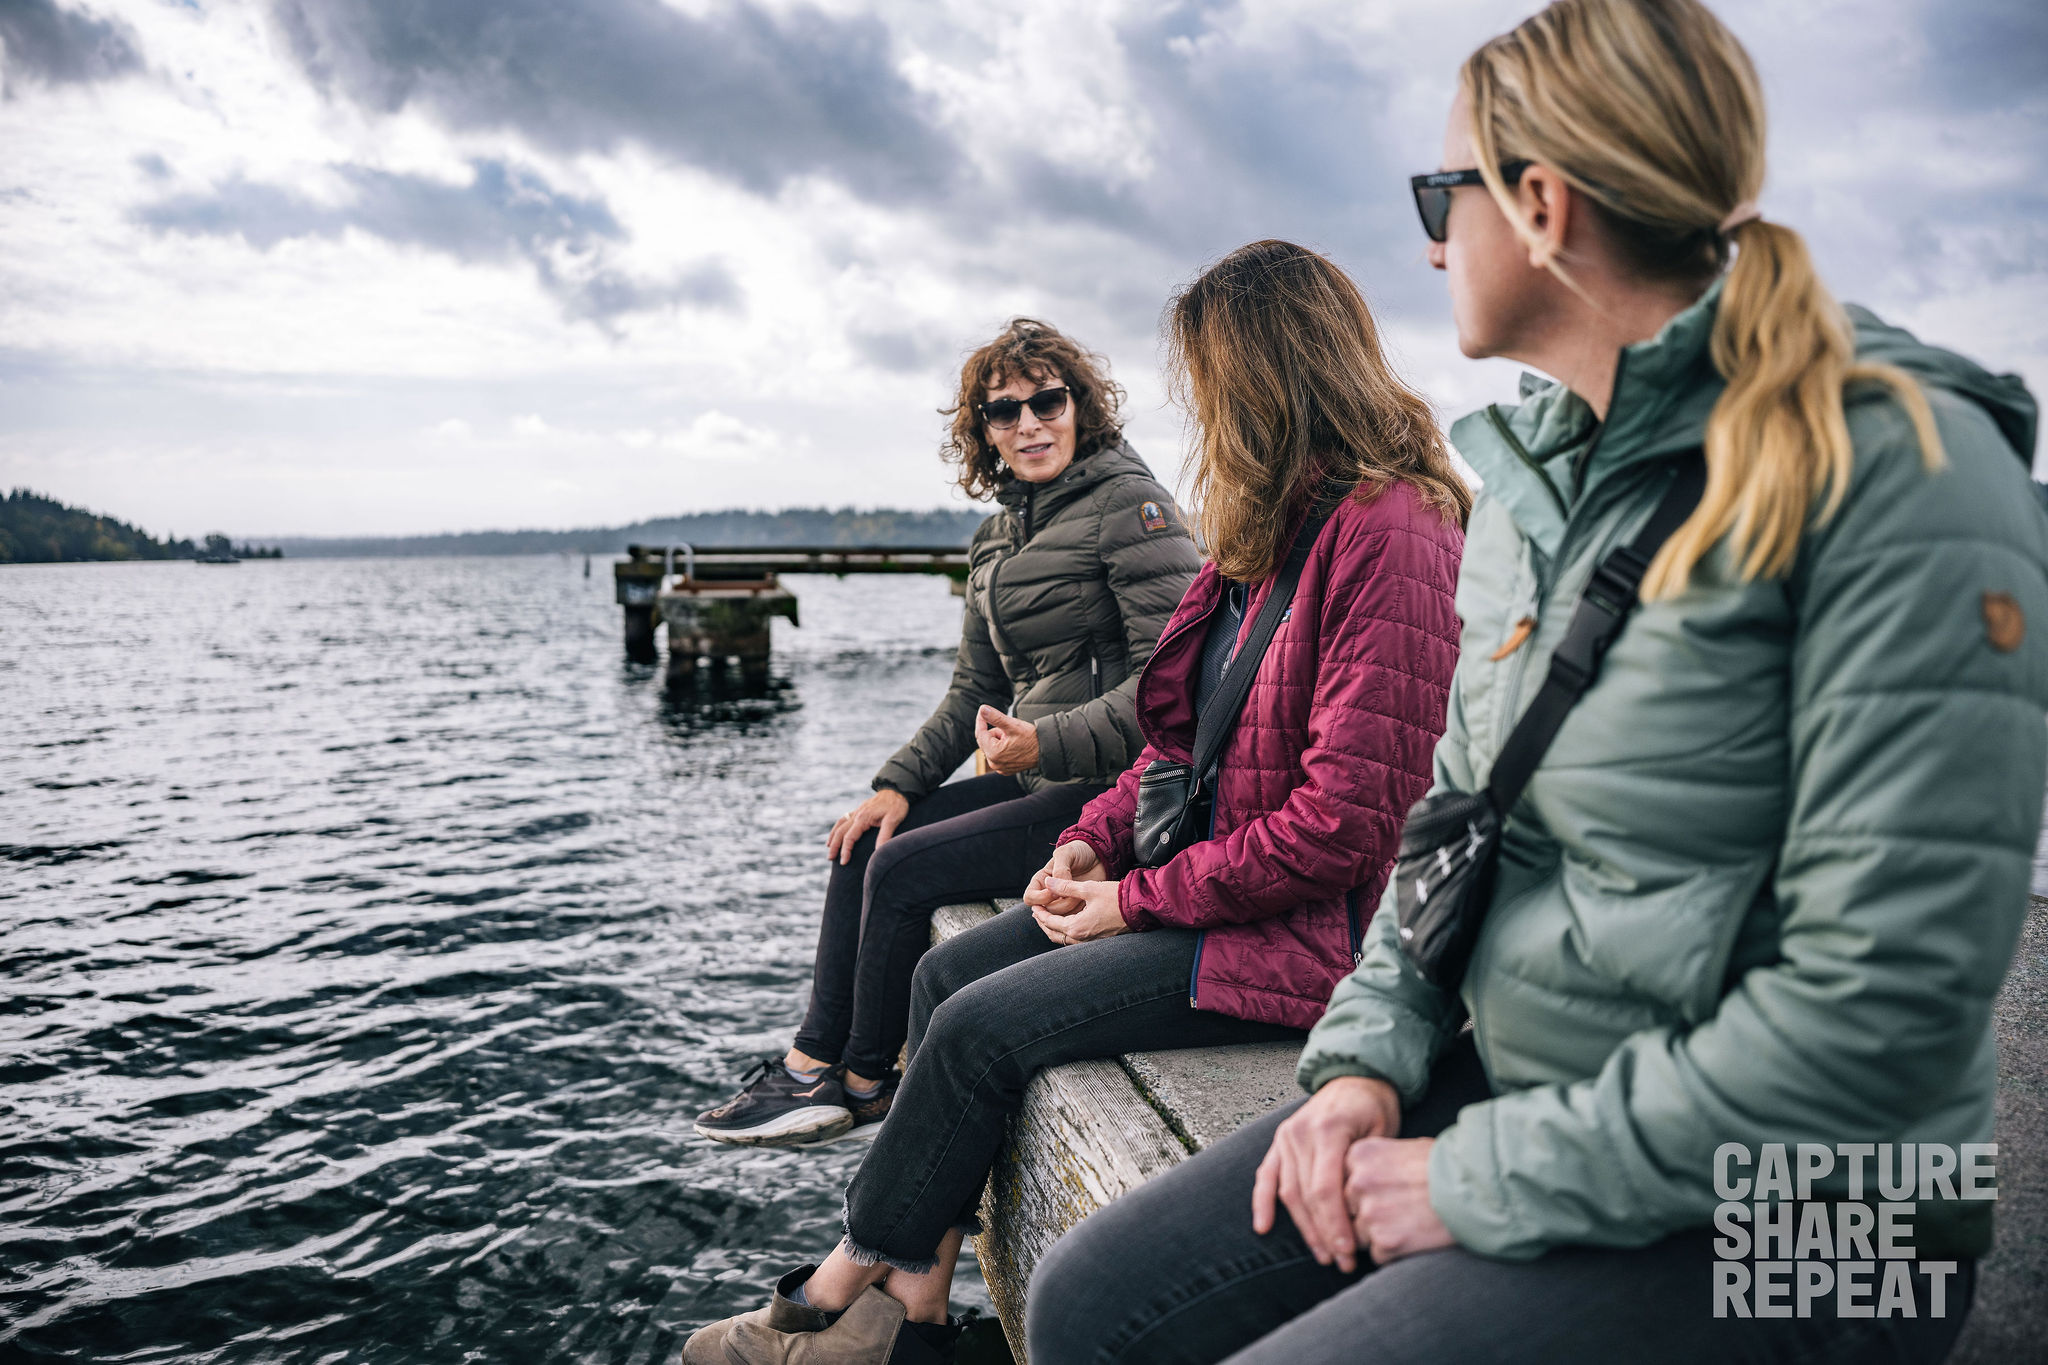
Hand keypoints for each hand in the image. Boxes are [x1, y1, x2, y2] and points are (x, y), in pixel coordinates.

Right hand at [826, 789, 910, 863]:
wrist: (896, 790)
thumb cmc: (896, 805)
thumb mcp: (893, 820)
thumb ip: (885, 835)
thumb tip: (878, 852)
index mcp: (863, 818)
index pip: (849, 837)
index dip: (845, 851)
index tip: (844, 862)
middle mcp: (857, 814)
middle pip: (840, 832)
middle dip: (835, 846)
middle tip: (830, 859)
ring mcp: (857, 811)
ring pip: (840, 824)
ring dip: (833, 836)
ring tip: (829, 848)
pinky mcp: (859, 810)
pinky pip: (844, 819)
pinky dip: (837, 827)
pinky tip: (837, 833)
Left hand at [974, 705, 1040, 775]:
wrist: (1047, 750)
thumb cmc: (1031, 737)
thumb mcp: (1012, 725)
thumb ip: (995, 717)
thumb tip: (982, 709)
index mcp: (994, 753)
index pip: (980, 733)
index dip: (981, 720)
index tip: (982, 711)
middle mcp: (994, 763)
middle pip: (986, 741)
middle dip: (995, 732)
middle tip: (1008, 729)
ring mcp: (1000, 768)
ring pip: (992, 747)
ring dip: (999, 739)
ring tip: (1014, 738)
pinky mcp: (1006, 769)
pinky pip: (998, 755)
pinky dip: (1002, 748)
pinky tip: (1014, 745)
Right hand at [1023, 841, 1104, 914]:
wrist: (1099, 857)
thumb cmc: (1079, 852)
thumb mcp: (1067, 853)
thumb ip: (1059, 869)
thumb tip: (1054, 889)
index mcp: (1041, 881)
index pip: (1030, 898)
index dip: (1040, 899)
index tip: (1055, 891)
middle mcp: (1049, 894)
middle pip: (1046, 911)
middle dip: (1061, 904)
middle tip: (1074, 894)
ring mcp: (1063, 902)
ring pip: (1060, 917)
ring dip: (1073, 908)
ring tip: (1083, 895)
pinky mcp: (1076, 908)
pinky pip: (1075, 918)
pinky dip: (1081, 912)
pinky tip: (1088, 900)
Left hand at [1030, 877, 1127, 943]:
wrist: (1140, 908)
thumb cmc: (1116, 898)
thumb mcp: (1089, 888)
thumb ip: (1066, 886)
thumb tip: (1048, 882)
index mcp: (1076, 927)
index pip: (1050, 922)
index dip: (1040, 913)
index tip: (1034, 905)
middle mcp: (1082, 939)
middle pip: (1055, 935)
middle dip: (1044, 924)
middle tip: (1037, 913)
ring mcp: (1092, 942)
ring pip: (1066, 939)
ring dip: (1055, 929)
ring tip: (1050, 918)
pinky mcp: (1100, 940)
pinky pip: (1077, 940)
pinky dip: (1068, 932)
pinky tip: (1069, 922)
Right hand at [1251, 1076, 1402, 1272]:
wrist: (1355, 1077)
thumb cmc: (1375, 1106)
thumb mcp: (1382, 1133)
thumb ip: (1364, 1169)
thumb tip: (1360, 1215)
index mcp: (1328, 1130)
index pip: (1325, 1189)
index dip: (1335, 1224)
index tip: (1349, 1251)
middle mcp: (1300, 1133)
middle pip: (1305, 1195)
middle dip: (1323, 1234)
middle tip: (1341, 1262)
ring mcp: (1285, 1137)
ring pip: (1287, 1192)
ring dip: (1303, 1228)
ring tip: (1322, 1254)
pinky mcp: (1279, 1142)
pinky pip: (1265, 1175)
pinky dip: (1261, 1202)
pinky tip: (1263, 1226)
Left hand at [1345, 1137, 1451, 1264]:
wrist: (1478, 1190)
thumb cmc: (1446, 1166)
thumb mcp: (1403, 1148)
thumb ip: (1372, 1164)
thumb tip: (1352, 1180)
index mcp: (1357, 1155)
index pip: (1340, 1183)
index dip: (1359, 1193)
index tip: (1380, 1195)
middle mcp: (1357, 1183)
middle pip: (1346, 1211)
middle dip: (1366, 1216)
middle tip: (1398, 1211)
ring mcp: (1369, 1214)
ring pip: (1359, 1236)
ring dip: (1379, 1236)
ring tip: (1410, 1222)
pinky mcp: (1385, 1242)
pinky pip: (1378, 1255)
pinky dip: (1395, 1252)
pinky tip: (1417, 1236)